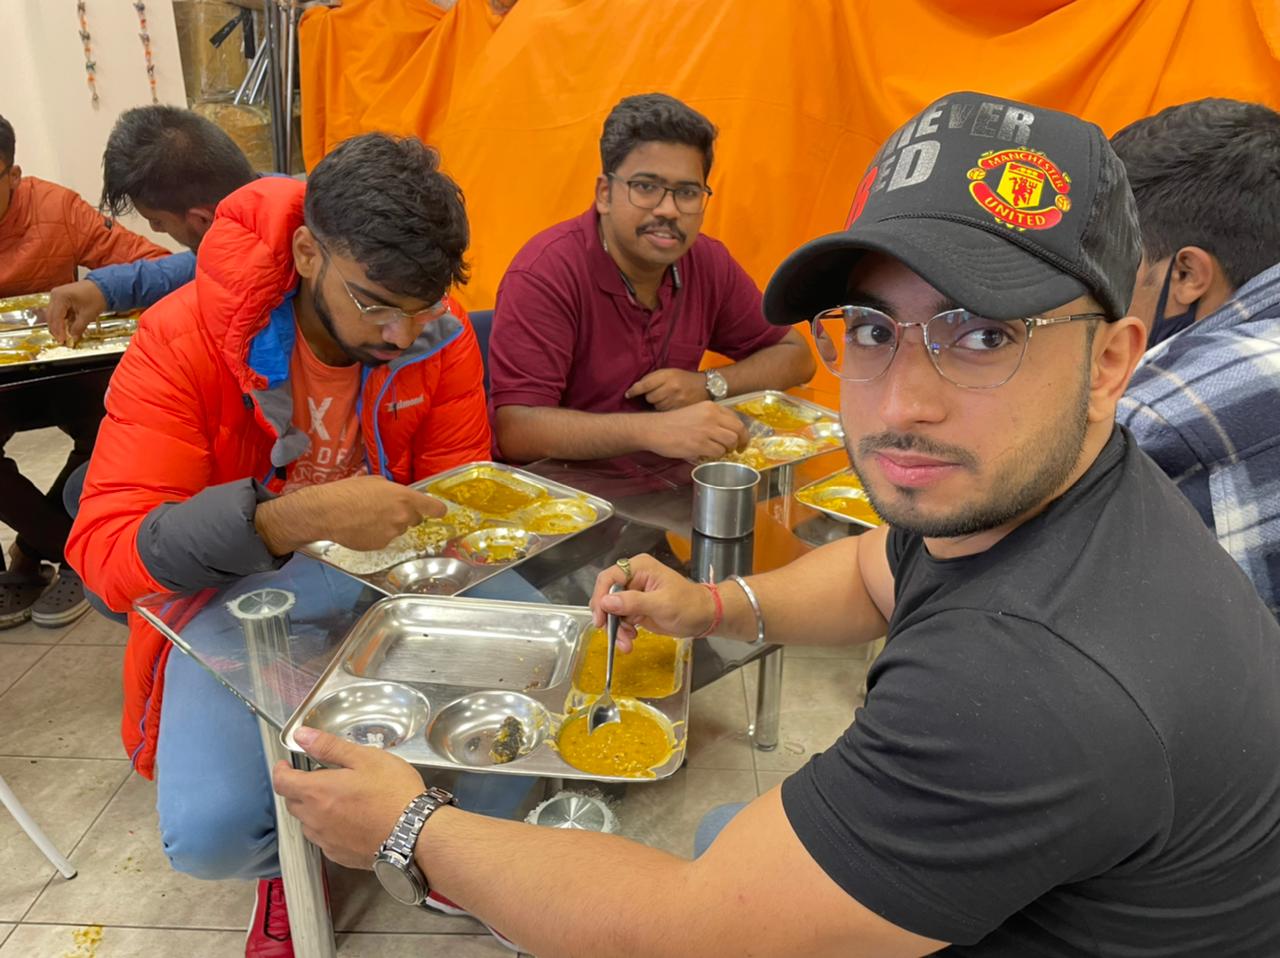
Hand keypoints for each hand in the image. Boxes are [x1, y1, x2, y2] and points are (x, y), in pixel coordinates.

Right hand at [43, 280, 107, 345]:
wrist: (103, 287)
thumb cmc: (96, 296)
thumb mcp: (88, 315)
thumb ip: (78, 328)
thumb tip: (72, 337)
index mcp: (60, 297)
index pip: (56, 318)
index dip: (58, 331)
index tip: (62, 341)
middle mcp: (55, 295)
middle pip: (51, 316)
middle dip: (56, 329)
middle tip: (61, 340)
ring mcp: (57, 295)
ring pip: (53, 314)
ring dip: (58, 325)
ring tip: (64, 335)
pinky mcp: (61, 298)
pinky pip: (58, 311)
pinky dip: (62, 320)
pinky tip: (66, 328)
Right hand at [255, 474, 447, 554]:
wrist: (326, 513)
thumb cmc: (348, 491)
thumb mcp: (374, 482)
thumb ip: (393, 490)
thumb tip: (398, 495)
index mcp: (404, 498)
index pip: (433, 508)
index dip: (437, 509)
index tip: (438, 511)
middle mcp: (402, 518)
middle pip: (414, 519)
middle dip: (405, 515)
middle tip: (386, 509)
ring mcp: (392, 534)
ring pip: (398, 530)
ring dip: (390, 525)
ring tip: (368, 517)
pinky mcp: (380, 545)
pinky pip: (385, 539)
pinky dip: (377, 535)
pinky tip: (362, 527)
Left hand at [272, 727, 425, 868]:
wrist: (414, 834)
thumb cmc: (393, 793)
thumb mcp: (365, 758)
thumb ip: (329, 746)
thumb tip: (302, 735)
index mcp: (317, 791)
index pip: (282, 782)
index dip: (281, 771)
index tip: (286, 764)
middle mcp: (314, 819)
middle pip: (292, 802)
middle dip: (299, 788)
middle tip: (318, 778)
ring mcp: (326, 840)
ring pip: (307, 822)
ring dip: (313, 809)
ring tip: (337, 799)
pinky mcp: (339, 855)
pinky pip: (323, 839)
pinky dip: (328, 827)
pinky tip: (350, 820)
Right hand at [589, 553, 716, 647]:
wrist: (704, 618)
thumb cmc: (689, 605)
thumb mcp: (661, 604)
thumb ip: (633, 602)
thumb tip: (606, 602)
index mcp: (639, 568)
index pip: (609, 578)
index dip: (600, 597)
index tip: (601, 618)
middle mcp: (632, 578)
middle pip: (607, 595)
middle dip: (609, 618)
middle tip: (614, 635)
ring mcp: (633, 594)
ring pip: (611, 611)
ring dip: (616, 629)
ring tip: (627, 644)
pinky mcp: (635, 609)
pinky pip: (620, 620)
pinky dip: (622, 632)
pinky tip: (630, 640)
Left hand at [625, 367, 708, 410]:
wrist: (704, 387)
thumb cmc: (683, 378)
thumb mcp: (669, 372)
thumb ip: (652, 378)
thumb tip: (635, 388)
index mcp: (667, 376)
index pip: (645, 385)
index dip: (634, 391)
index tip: (628, 395)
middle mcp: (671, 388)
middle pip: (649, 397)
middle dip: (650, 396)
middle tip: (658, 393)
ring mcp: (676, 400)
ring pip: (656, 406)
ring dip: (657, 403)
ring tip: (666, 399)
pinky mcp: (680, 410)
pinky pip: (664, 412)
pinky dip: (664, 410)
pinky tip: (670, 405)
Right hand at [642, 401, 747, 459]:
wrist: (654, 429)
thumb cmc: (673, 422)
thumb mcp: (695, 412)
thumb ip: (712, 418)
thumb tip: (727, 431)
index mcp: (711, 407)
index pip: (735, 418)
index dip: (741, 430)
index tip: (740, 439)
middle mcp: (711, 416)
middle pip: (738, 430)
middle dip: (742, 441)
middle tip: (739, 449)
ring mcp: (706, 430)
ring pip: (731, 442)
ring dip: (728, 450)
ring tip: (720, 451)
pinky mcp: (700, 444)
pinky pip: (718, 452)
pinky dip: (716, 456)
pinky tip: (708, 454)